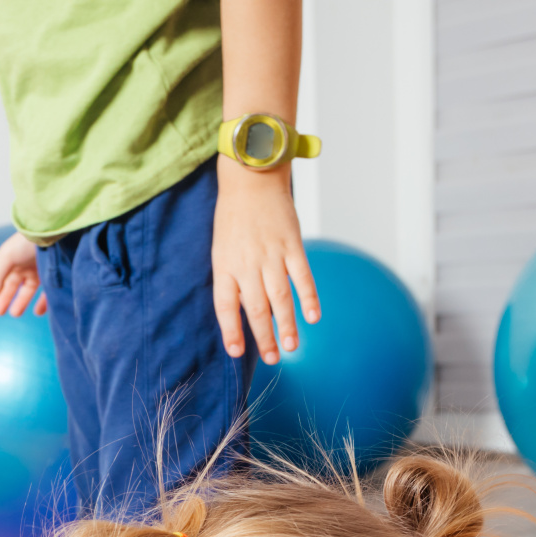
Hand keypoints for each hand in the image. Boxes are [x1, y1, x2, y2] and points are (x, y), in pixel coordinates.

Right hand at [0, 231, 46, 316]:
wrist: (55, 234)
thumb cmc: (27, 243)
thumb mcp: (6, 257)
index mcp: (9, 258)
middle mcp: (22, 264)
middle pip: (10, 285)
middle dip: (3, 298)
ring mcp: (38, 270)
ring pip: (27, 290)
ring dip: (20, 302)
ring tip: (14, 314)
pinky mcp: (52, 277)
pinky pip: (46, 294)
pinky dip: (42, 304)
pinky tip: (37, 312)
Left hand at [212, 165, 318, 364]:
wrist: (251, 178)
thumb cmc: (234, 217)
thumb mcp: (222, 248)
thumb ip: (233, 278)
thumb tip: (244, 311)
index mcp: (225, 266)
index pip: (225, 306)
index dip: (232, 331)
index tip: (237, 352)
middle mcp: (247, 264)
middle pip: (257, 309)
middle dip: (265, 337)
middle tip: (273, 358)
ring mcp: (271, 255)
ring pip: (280, 298)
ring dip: (287, 325)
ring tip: (292, 347)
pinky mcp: (292, 244)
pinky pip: (302, 276)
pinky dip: (309, 298)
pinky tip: (313, 317)